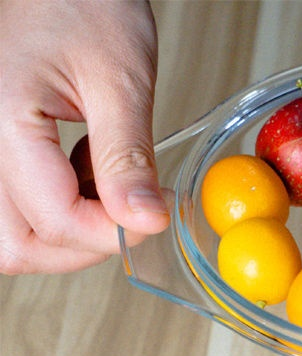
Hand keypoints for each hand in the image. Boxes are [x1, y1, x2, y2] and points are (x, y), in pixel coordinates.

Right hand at [0, 0, 168, 274]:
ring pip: (8, 236)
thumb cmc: (82, 2)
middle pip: (17, 246)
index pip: (55, 221)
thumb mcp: (119, 80)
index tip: (148, 215)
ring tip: (97, 186)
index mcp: (1, 122)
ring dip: (61, 232)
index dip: (110, 233)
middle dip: (79, 245)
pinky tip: (79, 175)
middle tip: (123, 213)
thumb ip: (127, 158)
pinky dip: (47, 211)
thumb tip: (145, 222)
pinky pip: (8, 208)